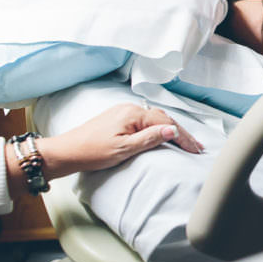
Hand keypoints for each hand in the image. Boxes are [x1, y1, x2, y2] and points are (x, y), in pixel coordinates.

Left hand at [39, 103, 202, 176]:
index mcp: (132, 114)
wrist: (66, 152)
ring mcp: (123, 112)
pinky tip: (164, 135)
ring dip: (171, 130)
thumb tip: (172, 130)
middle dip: (181, 133)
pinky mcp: (118, 119)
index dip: (183, 137)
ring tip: (185, 142)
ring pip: (155, 119)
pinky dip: (158, 128)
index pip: (166, 123)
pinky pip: (145, 121)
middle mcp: (129, 108)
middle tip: (196, 147)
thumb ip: (149, 138)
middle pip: (163, 118)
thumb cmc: (92, 152)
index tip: (196, 149)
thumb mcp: (123, 149)